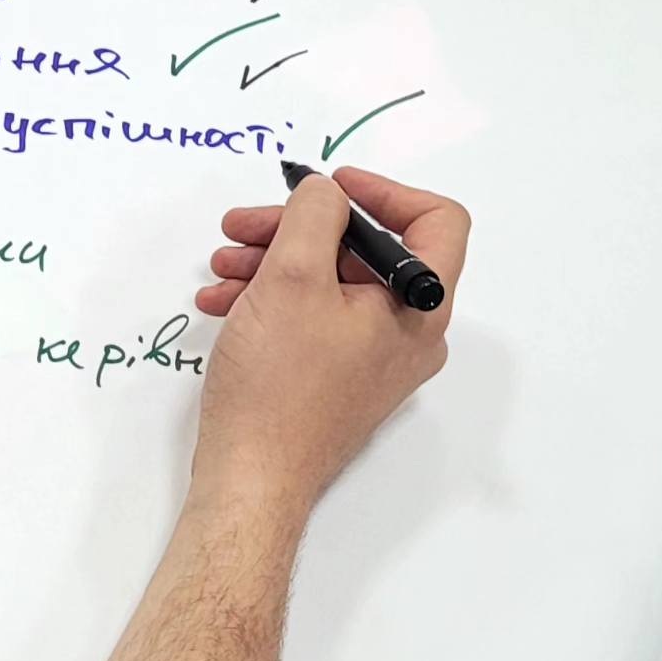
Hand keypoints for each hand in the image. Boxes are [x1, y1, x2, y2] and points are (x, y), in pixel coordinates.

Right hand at [191, 167, 469, 514]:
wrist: (251, 474)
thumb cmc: (279, 384)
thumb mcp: (292, 276)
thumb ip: (314, 215)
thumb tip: (324, 193)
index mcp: (417, 308)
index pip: (437, 222)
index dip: (384, 190)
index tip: (328, 186)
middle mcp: (406, 333)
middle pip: (365, 247)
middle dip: (297, 227)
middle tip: (246, 224)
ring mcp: (372, 357)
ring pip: (330, 279)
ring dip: (272, 259)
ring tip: (224, 265)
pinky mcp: (337, 374)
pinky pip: (311, 313)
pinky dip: (269, 294)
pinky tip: (224, 299)